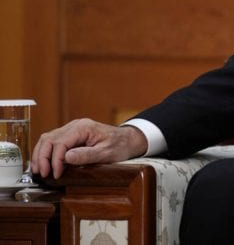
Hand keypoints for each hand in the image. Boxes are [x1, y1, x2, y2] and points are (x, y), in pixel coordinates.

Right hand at [31, 118, 147, 178]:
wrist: (128, 140)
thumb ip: (86, 155)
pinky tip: (45, 163)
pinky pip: (53, 141)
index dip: (54, 160)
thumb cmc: (119, 146)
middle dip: (43, 157)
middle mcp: (75, 125)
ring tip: (39, 170)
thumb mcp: (106, 153)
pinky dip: (46, 152)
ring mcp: (72, 128)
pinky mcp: (71, 134)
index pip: (60, 143)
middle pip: (49, 139)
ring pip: (48, 138)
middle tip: (42, 174)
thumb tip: (66, 157)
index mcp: (83, 128)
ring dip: (41, 154)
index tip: (56, 174)